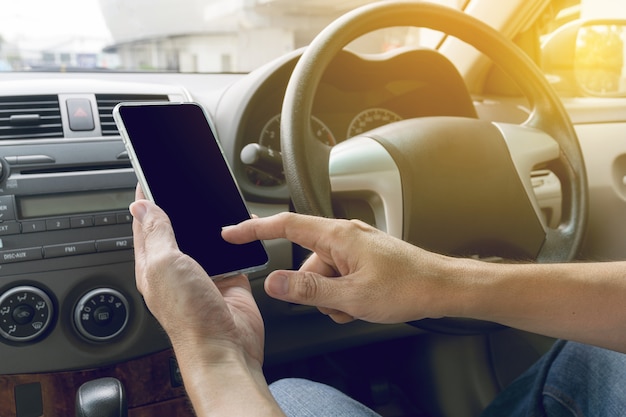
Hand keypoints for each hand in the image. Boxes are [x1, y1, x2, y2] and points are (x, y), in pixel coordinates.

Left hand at [130, 196, 263, 365]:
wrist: (225, 347)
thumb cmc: (190, 316)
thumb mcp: (165, 264)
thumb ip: (156, 233)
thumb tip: (142, 205)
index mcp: (152, 265)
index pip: (144, 225)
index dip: (146, 201)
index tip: (149, 178)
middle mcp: (177, 269)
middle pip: (176, 229)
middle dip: (179, 206)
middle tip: (183, 183)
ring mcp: (204, 274)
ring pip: (205, 239)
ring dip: (209, 222)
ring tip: (212, 200)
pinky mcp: (230, 279)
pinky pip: (232, 252)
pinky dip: (237, 238)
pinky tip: (239, 227)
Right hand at [222, 212, 457, 323]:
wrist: (442, 287)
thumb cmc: (407, 285)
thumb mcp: (351, 295)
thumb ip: (308, 290)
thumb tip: (275, 282)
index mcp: (337, 235)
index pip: (285, 226)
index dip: (254, 229)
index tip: (232, 233)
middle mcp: (344, 237)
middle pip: (305, 263)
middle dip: (314, 290)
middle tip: (340, 303)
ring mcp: (354, 249)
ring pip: (322, 276)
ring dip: (332, 296)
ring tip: (358, 305)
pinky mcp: (362, 260)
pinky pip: (338, 278)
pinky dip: (344, 295)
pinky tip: (363, 303)